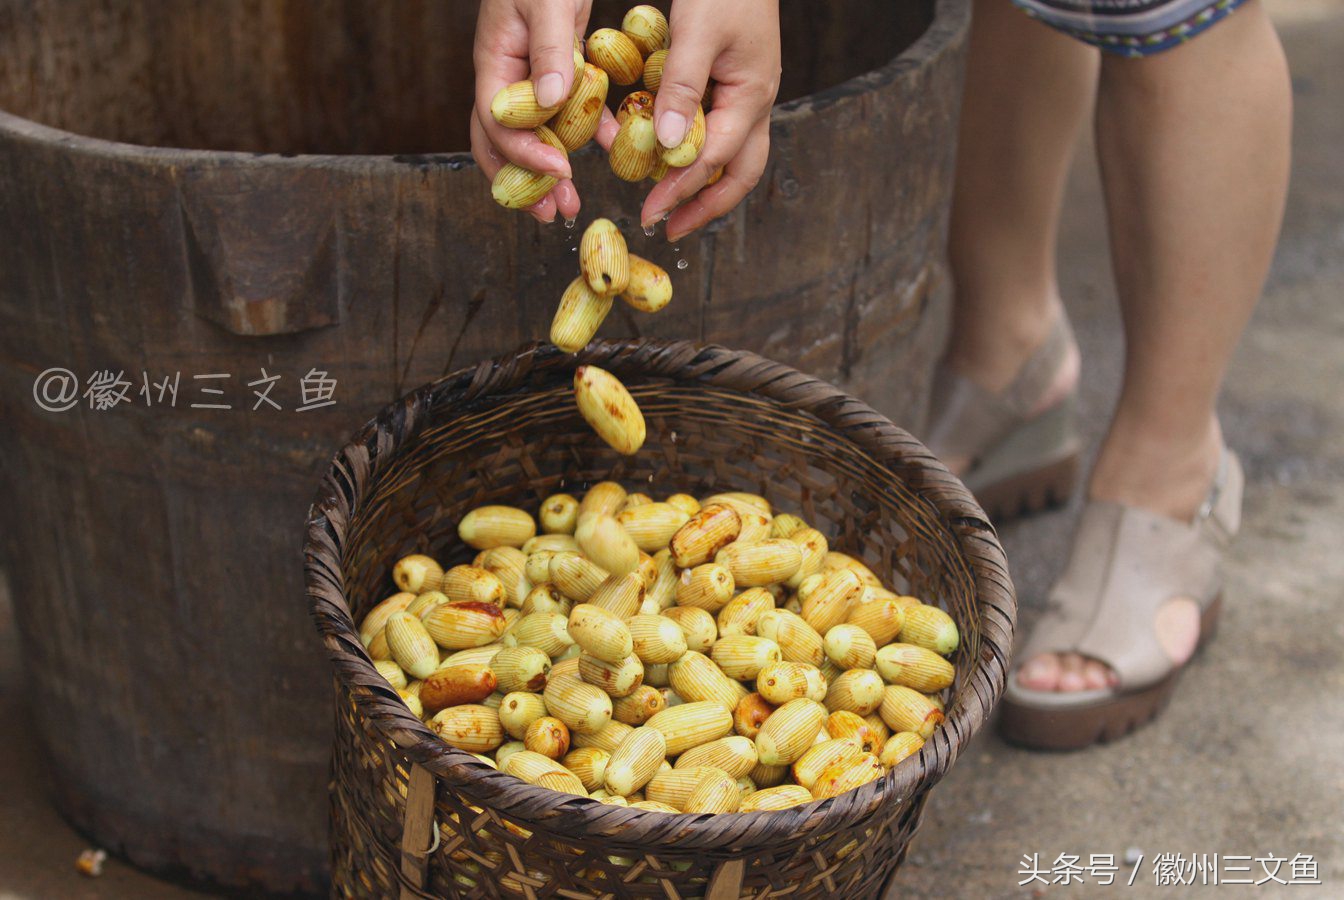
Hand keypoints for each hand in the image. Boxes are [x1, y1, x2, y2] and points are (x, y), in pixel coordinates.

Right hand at [472, 0, 597, 223]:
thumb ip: (548, 48)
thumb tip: (551, 99)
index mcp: (495, 59)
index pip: (497, 121)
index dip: (523, 153)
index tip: (559, 171)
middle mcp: (507, 73)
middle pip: (501, 141)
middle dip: (523, 182)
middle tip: (550, 215)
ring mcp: (531, 74)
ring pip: (533, 134)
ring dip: (551, 169)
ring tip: (571, 203)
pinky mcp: (559, 67)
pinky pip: (568, 110)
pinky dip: (589, 131)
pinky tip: (615, 147)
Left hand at [639, 0, 780, 240]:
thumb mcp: (697, 30)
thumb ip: (681, 87)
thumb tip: (667, 147)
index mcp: (752, 95)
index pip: (715, 158)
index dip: (682, 189)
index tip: (650, 214)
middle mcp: (756, 103)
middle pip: (739, 174)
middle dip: (705, 207)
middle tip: (670, 230)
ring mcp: (749, 96)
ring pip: (734, 158)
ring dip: (704, 187)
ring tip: (670, 206)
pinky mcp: (735, 85)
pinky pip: (720, 133)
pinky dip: (698, 156)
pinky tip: (671, 160)